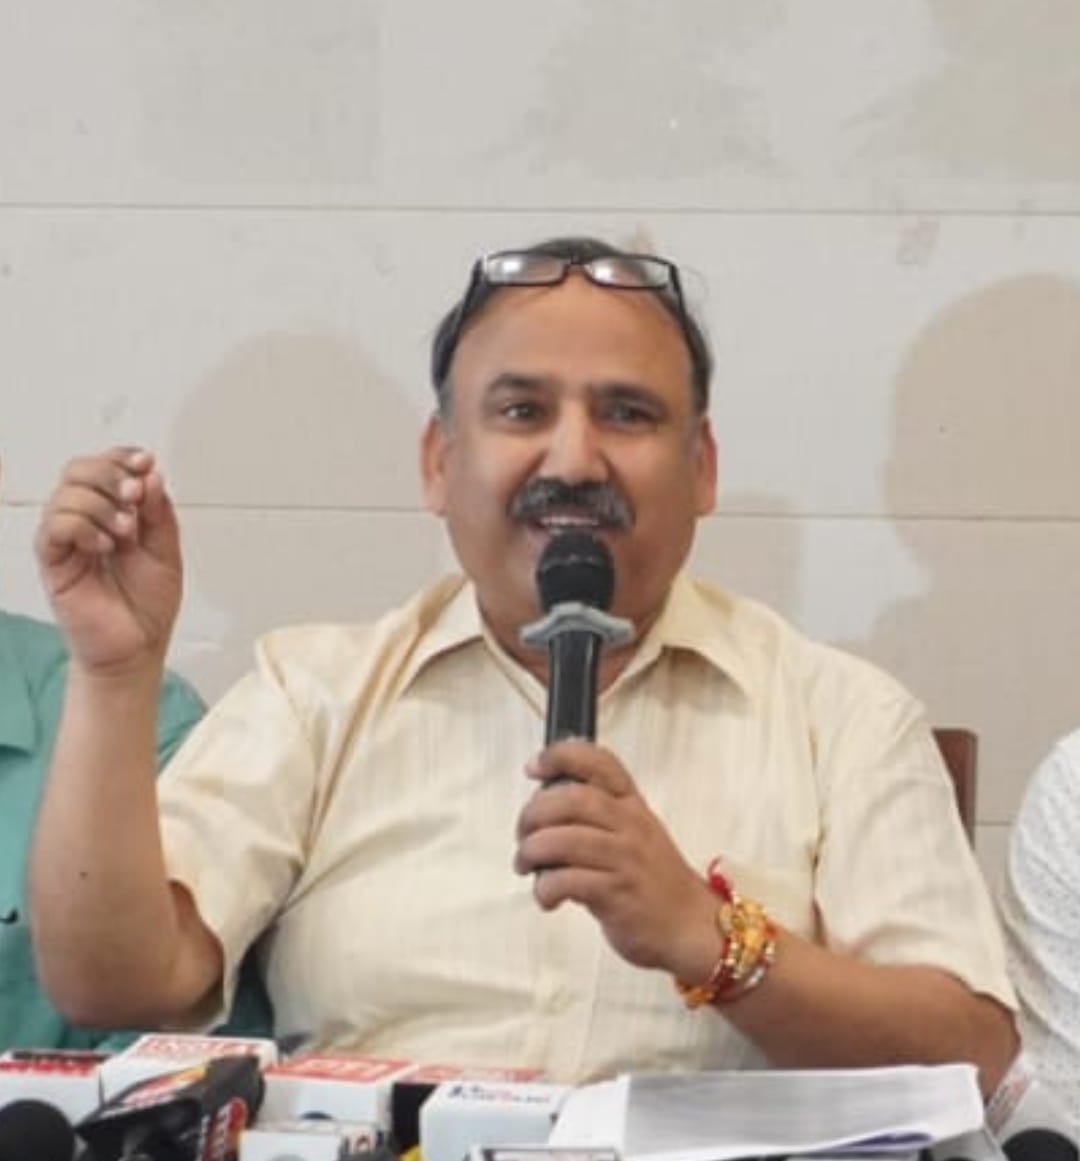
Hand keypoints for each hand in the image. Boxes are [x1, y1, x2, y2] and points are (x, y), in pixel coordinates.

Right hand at [35, 447, 182, 673]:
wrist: (138, 647)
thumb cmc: (149, 604)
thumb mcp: (167, 551)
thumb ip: (159, 513)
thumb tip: (151, 475)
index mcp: (114, 512)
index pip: (106, 466)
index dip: (123, 457)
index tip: (146, 462)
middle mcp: (86, 519)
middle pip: (79, 470)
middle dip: (110, 474)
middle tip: (134, 496)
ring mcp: (67, 540)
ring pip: (67, 494)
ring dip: (101, 505)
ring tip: (126, 533)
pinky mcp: (54, 562)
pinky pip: (55, 528)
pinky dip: (82, 526)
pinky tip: (105, 545)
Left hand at [514, 739, 718, 978]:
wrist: (692, 927)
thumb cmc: (653, 881)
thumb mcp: (635, 835)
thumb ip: (598, 817)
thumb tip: (542, 809)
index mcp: (633, 805)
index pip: (599, 763)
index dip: (561, 756)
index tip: (533, 767)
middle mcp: (630, 825)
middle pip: (572, 799)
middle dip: (534, 813)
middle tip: (522, 834)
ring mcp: (625, 859)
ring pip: (564, 840)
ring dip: (532, 851)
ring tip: (525, 865)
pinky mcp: (617, 894)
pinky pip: (568, 881)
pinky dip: (546, 888)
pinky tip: (547, 897)